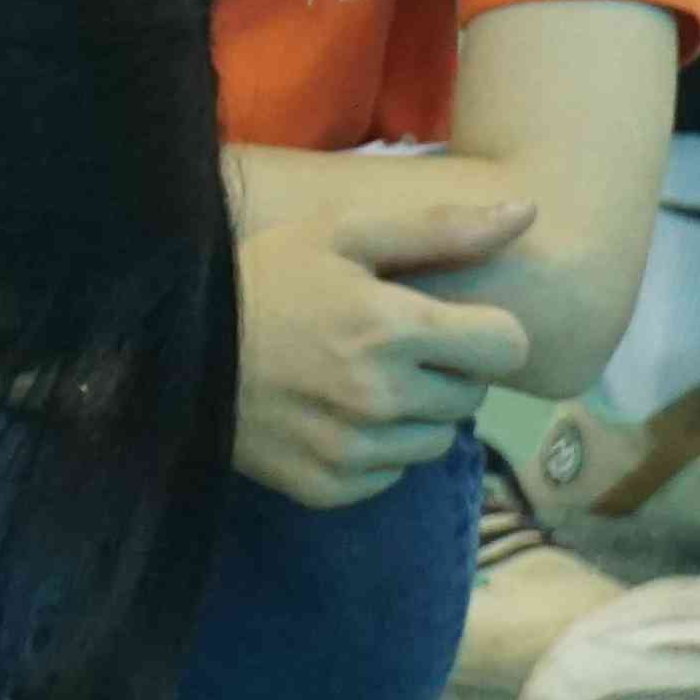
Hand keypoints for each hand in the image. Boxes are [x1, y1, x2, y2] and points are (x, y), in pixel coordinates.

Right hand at [234, 215, 526, 508]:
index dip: (486, 329)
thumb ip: (440, 227)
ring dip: (417, 414)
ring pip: (436, 441)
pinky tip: (335, 415)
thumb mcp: (345, 233)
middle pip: (473, 396)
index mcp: (393, 329)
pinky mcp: (328, 488)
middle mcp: (381, 398)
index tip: (449, 321)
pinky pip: (391, 474)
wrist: (173, 352)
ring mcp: (353, 450)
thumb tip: (526, 212)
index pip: (507, 345)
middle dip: (449, 370)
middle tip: (394, 347)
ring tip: (363, 381)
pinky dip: (377, 450)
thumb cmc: (266, 279)